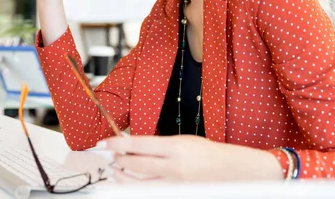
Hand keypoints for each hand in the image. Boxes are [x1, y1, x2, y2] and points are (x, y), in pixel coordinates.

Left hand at [102, 135, 282, 181]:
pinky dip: (137, 187)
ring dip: (123, 176)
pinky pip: (150, 191)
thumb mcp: (181, 141)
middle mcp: (173, 167)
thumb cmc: (205, 152)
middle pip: (135, 165)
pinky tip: (131, 182)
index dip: (117, 144)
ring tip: (118, 170)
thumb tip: (132, 145)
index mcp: (174, 147)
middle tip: (112, 155)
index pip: (137, 144)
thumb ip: (157, 145)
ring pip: (139, 183)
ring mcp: (174, 184)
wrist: (230, 171)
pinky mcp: (176, 194)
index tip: (104, 143)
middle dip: (119, 159)